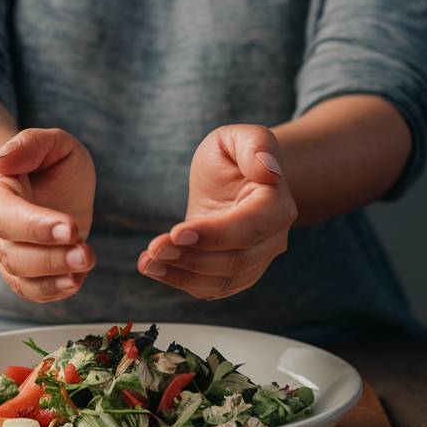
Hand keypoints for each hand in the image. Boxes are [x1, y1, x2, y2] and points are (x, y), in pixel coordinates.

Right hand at [0, 128, 96, 301]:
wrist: (49, 188)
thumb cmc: (50, 165)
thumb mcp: (53, 144)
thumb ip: (30, 144)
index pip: (6, 216)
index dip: (36, 226)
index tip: (70, 228)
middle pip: (13, 253)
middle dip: (52, 257)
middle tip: (87, 253)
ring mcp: (4, 255)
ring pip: (22, 276)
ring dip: (56, 276)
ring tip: (87, 262)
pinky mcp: (21, 274)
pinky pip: (30, 291)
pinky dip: (52, 291)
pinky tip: (76, 280)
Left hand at [138, 125, 296, 298]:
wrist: (231, 181)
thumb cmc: (233, 157)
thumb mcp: (236, 137)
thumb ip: (254, 144)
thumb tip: (268, 171)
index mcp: (277, 203)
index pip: (251, 227)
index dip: (215, 234)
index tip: (177, 231)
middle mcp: (274, 238)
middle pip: (236, 259)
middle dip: (191, 257)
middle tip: (154, 247)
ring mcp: (257, 260)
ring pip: (223, 279)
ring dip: (181, 273)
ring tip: (148, 260)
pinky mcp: (236, 274)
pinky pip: (211, 288)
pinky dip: (180, 281)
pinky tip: (154, 268)